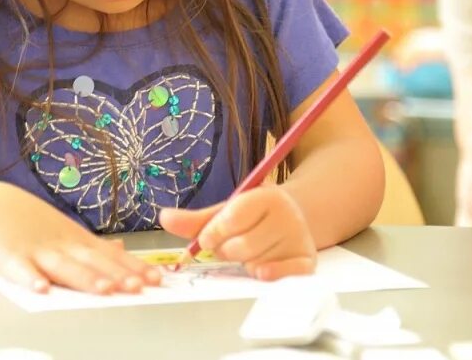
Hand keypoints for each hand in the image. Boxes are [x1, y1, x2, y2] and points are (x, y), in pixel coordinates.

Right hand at [0, 183, 160, 294]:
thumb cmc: (32, 223)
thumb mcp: (67, 230)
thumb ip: (93, 245)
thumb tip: (122, 248)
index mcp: (77, 241)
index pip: (111, 256)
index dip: (133, 267)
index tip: (156, 278)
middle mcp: (62, 246)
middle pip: (93, 263)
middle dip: (117, 275)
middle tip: (139, 287)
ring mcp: (37, 252)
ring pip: (63, 267)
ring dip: (85, 278)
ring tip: (105, 290)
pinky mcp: (9, 258)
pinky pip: (19, 271)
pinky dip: (30, 279)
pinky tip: (42, 290)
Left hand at [159, 186, 316, 279]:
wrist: (293, 218)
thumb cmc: (253, 217)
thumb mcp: (226, 212)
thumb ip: (195, 220)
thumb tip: (163, 218)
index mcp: (265, 196)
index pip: (231, 219)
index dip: (212, 233)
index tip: (208, 237)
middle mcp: (287, 215)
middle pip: (241, 246)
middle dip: (227, 251)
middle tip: (231, 245)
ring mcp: (299, 238)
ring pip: (256, 263)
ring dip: (244, 263)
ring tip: (250, 251)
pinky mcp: (308, 261)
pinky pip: (282, 275)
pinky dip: (266, 275)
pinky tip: (261, 268)